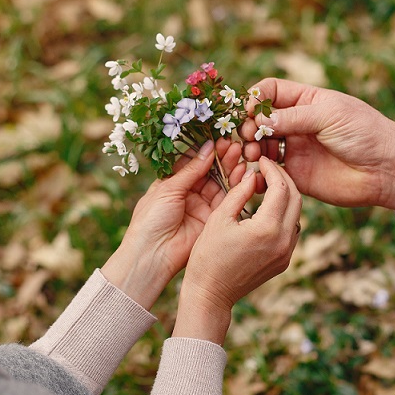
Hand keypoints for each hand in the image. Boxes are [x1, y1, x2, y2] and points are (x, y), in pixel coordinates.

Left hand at [101, 138, 245, 309]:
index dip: (206, 151)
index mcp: (172, 183)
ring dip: (231, 168)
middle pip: (209, 171)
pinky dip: (236, 186)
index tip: (220, 138)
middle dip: (222, 158)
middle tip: (235, 144)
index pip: (193, 162)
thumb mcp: (168, 189)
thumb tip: (207, 147)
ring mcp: (202, 206)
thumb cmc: (150, 220)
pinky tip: (243, 172)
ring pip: (220, 183)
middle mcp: (189, 193)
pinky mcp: (213, 219)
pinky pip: (227, 200)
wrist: (153, 255)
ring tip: (242, 154)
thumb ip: (191, 170)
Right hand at [173, 157, 301, 343]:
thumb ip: (239, 192)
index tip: (260, 161)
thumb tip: (252, 174)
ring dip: (285, 196)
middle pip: (296, 198)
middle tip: (267, 169)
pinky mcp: (284, 261)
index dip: (272, 169)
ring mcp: (287, 253)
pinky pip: (292, 229)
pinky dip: (283, 213)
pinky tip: (267, 207)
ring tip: (265, 186)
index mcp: (267, 228)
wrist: (211, 294)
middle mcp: (284, 241)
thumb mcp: (219, 219)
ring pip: (297, 214)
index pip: (280, 187)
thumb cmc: (208, 256)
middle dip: (283, 179)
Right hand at [239, 78, 394, 212]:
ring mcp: (295, 149)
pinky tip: (255, 174)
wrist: (385, 170)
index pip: (270, 92)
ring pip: (260, 145)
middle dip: (248, 126)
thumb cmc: (364, 133)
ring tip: (252, 155)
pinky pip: (270, 173)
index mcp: (306, 101)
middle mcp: (297, 124)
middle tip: (248, 137)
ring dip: (251, 149)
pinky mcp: (296, 175)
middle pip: (259, 120)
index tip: (250, 111)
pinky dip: (258, 173)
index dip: (255, 99)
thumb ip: (293, 117)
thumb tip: (258, 121)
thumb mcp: (329, 115)